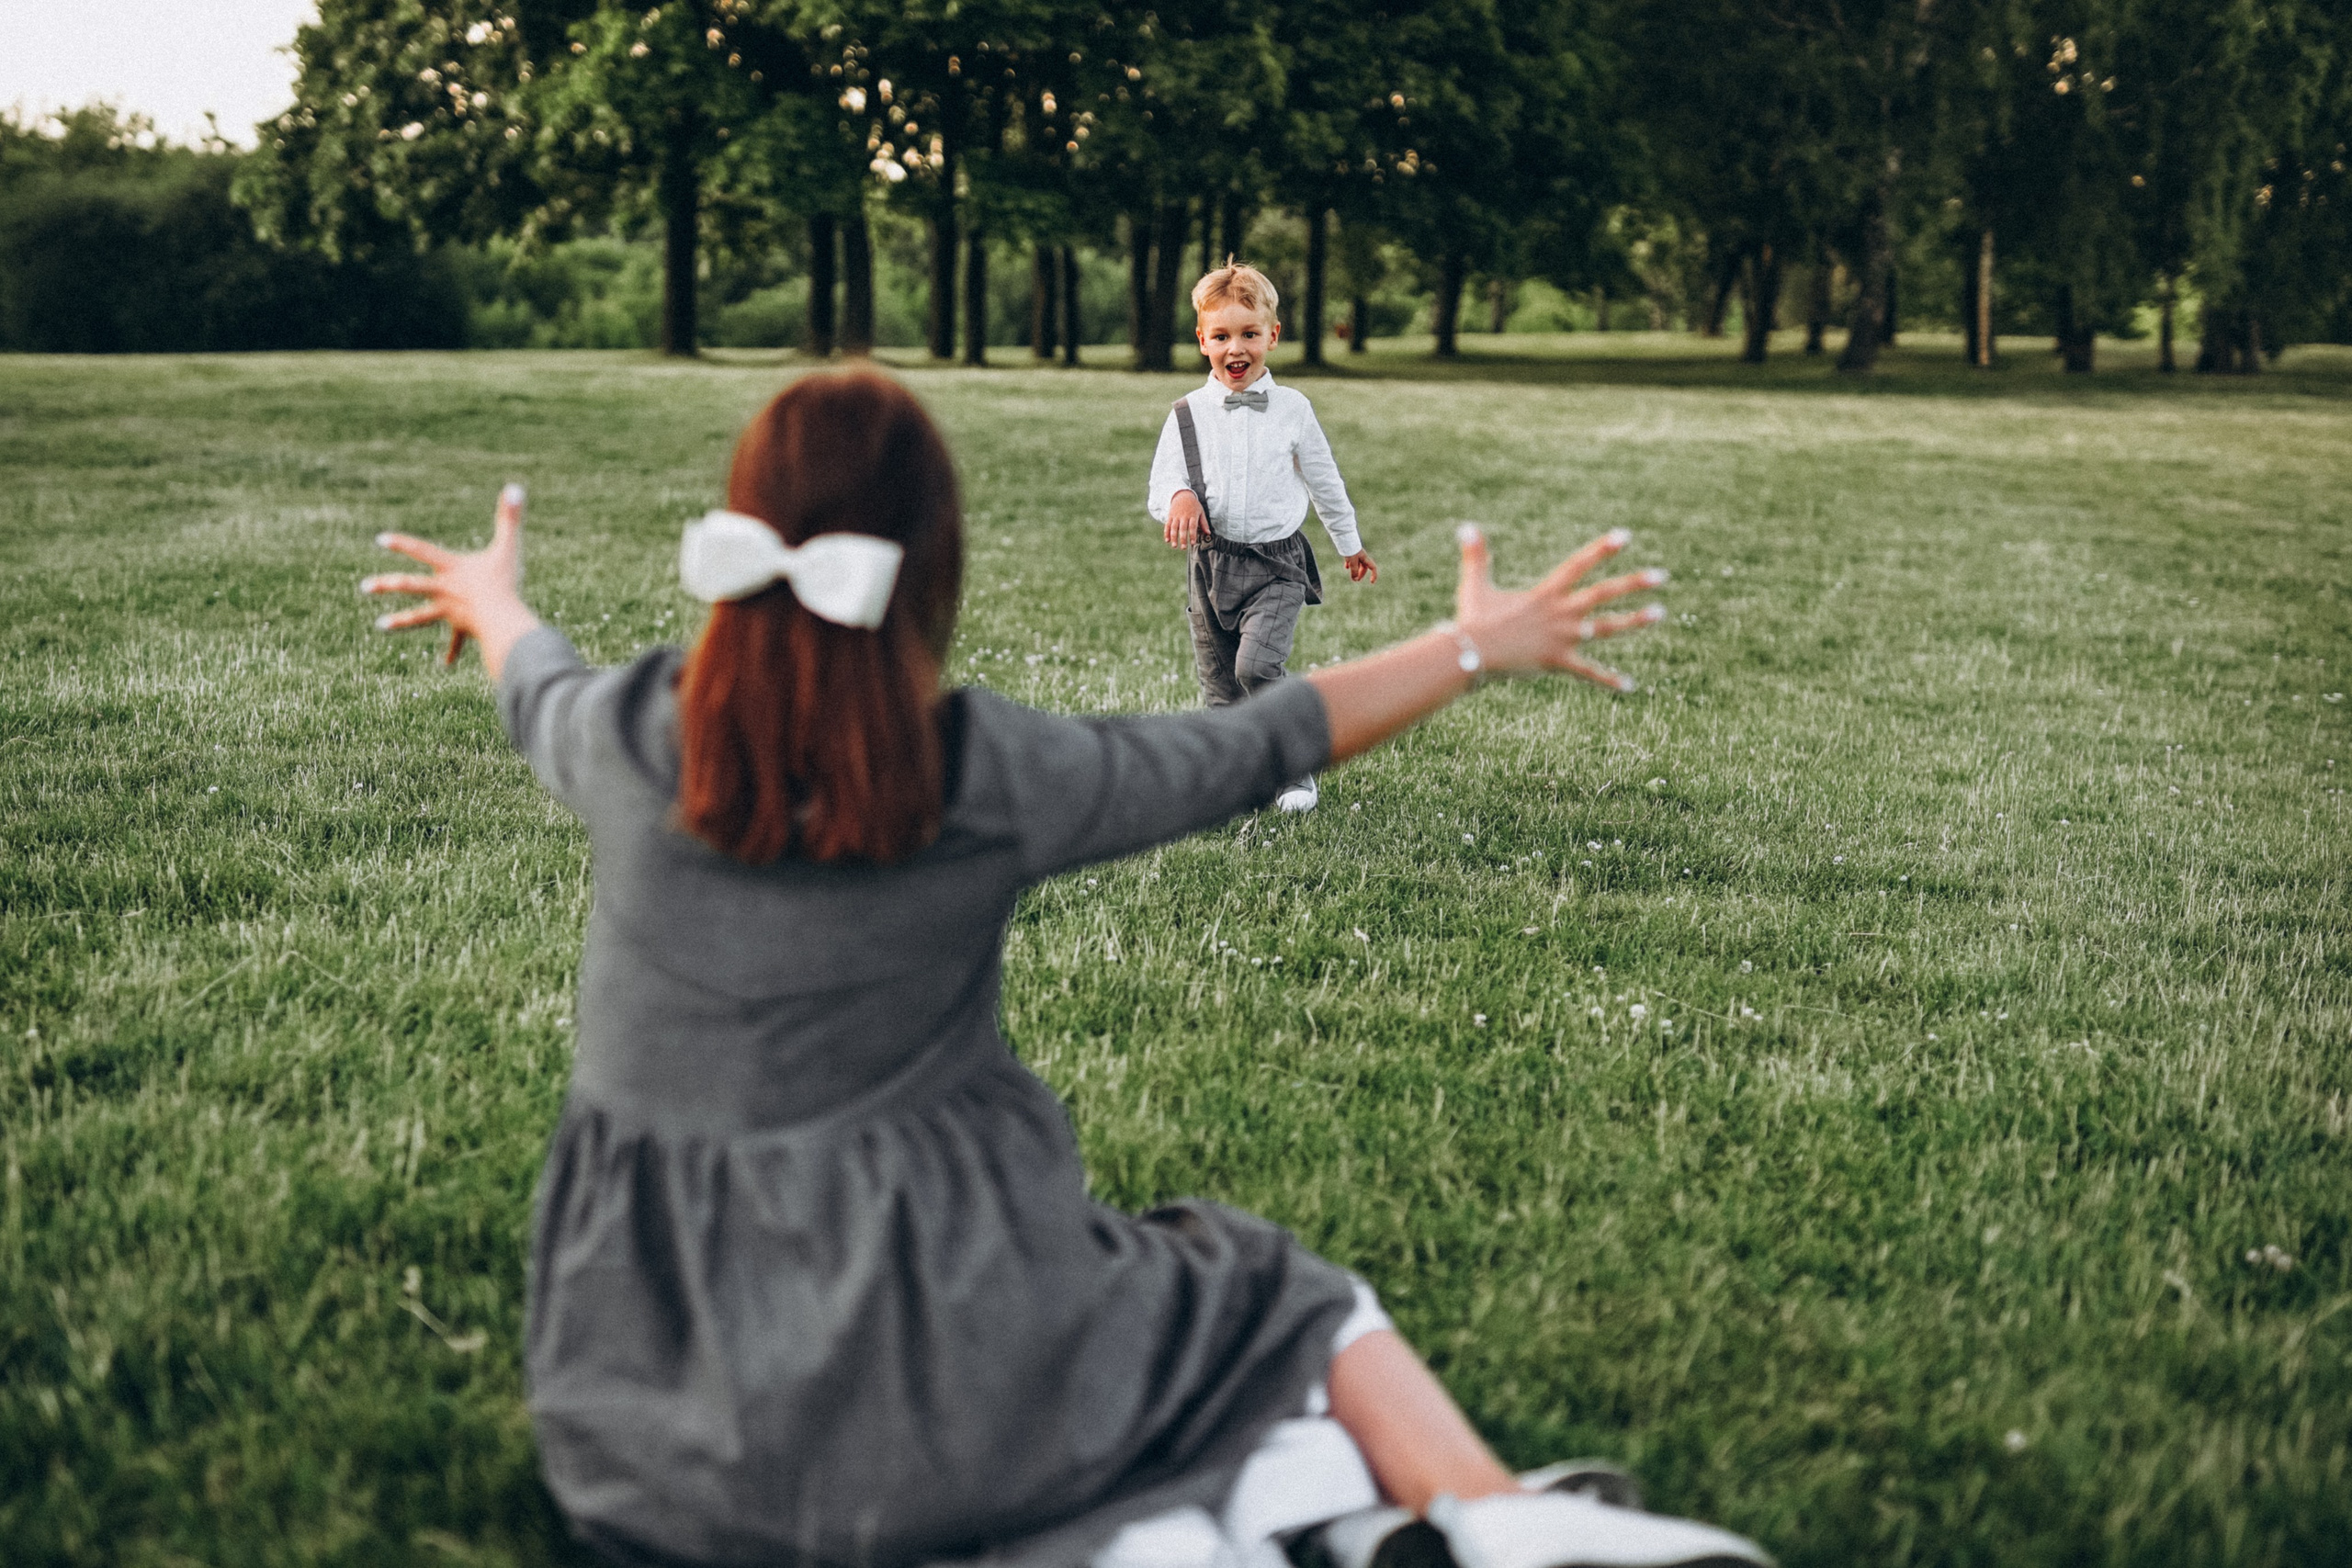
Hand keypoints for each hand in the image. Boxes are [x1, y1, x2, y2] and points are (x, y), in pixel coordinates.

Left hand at [360, 483, 542, 678]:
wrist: (501, 618)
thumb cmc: (505, 582)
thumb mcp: (508, 546)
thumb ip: (511, 517)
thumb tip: (516, 487)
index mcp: (451, 569)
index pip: (422, 551)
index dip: (402, 544)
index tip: (380, 540)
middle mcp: (445, 589)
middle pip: (411, 585)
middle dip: (387, 585)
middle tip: (365, 587)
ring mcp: (450, 611)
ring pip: (421, 616)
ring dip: (402, 621)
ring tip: (381, 626)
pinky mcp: (462, 628)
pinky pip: (454, 641)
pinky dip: (451, 652)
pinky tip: (444, 664)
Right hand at [1164, 489, 1208, 548]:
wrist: (1183, 495)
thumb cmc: (1194, 506)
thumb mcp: (1201, 512)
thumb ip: (1204, 523)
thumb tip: (1208, 533)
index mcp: (1192, 515)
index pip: (1192, 526)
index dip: (1192, 535)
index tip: (1193, 543)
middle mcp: (1183, 516)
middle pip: (1182, 528)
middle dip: (1183, 538)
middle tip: (1183, 548)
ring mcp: (1176, 516)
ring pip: (1174, 528)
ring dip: (1173, 537)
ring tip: (1174, 546)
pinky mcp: (1170, 516)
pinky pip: (1167, 525)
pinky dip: (1166, 533)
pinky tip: (1167, 540)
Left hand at [1343, 550, 1377, 583]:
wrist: (1345, 538)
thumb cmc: (1350, 549)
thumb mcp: (1352, 561)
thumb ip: (1354, 571)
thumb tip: (1355, 579)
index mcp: (1365, 558)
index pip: (1373, 567)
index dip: (1374, 575)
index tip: (1371, 582)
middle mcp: (1362, 556)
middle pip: (1364, 567)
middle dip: (1361, 574)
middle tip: (1356, 580)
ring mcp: (1356, 555)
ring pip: (1358, 564)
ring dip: (1356, 571)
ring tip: (1352, 576)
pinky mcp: (1350, 553)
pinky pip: (1352, 561)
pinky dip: (1350, 565)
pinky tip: (1346, 567)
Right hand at [1453, 524, 1664, 690]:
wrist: (1473, 654)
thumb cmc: (1474, 620)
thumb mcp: (1475, 585)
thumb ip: (1476, 556)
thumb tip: (1465, 525)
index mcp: (1546, 593)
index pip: (1579, 565)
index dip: (1602, 549)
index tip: (1625, 536)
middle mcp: (1561, 612)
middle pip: (1604, 593)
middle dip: (1634, 583)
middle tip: (1661, 576)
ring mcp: (1563, 637)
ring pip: (1607, 627)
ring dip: (1634, 620)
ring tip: (1660, 612)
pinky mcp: (1560, 661)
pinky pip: (1589, 672)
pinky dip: (1608, 679)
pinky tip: (1630, 686)